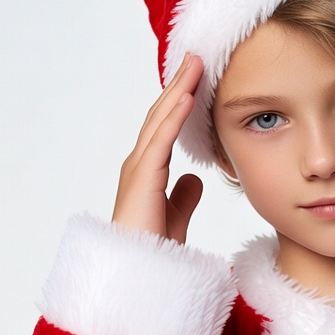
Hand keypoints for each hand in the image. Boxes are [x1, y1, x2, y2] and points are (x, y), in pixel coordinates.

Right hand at [112, 54, 204, 241]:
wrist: (137, 277)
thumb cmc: (151, 253)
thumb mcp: (175, 219)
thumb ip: (183, 198)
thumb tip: (194, 180)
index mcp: (148, 172)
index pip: (166, 127)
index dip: (180, 101)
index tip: (197, 78)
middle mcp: (139, 165)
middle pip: (161, 116)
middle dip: (178, 85)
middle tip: (196, 57)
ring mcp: (137, 170)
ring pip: (160, 121)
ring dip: (178, 90)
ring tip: (195, 64)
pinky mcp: (142, 179)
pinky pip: (161, 141)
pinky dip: (174, 117)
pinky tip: (188, 96)